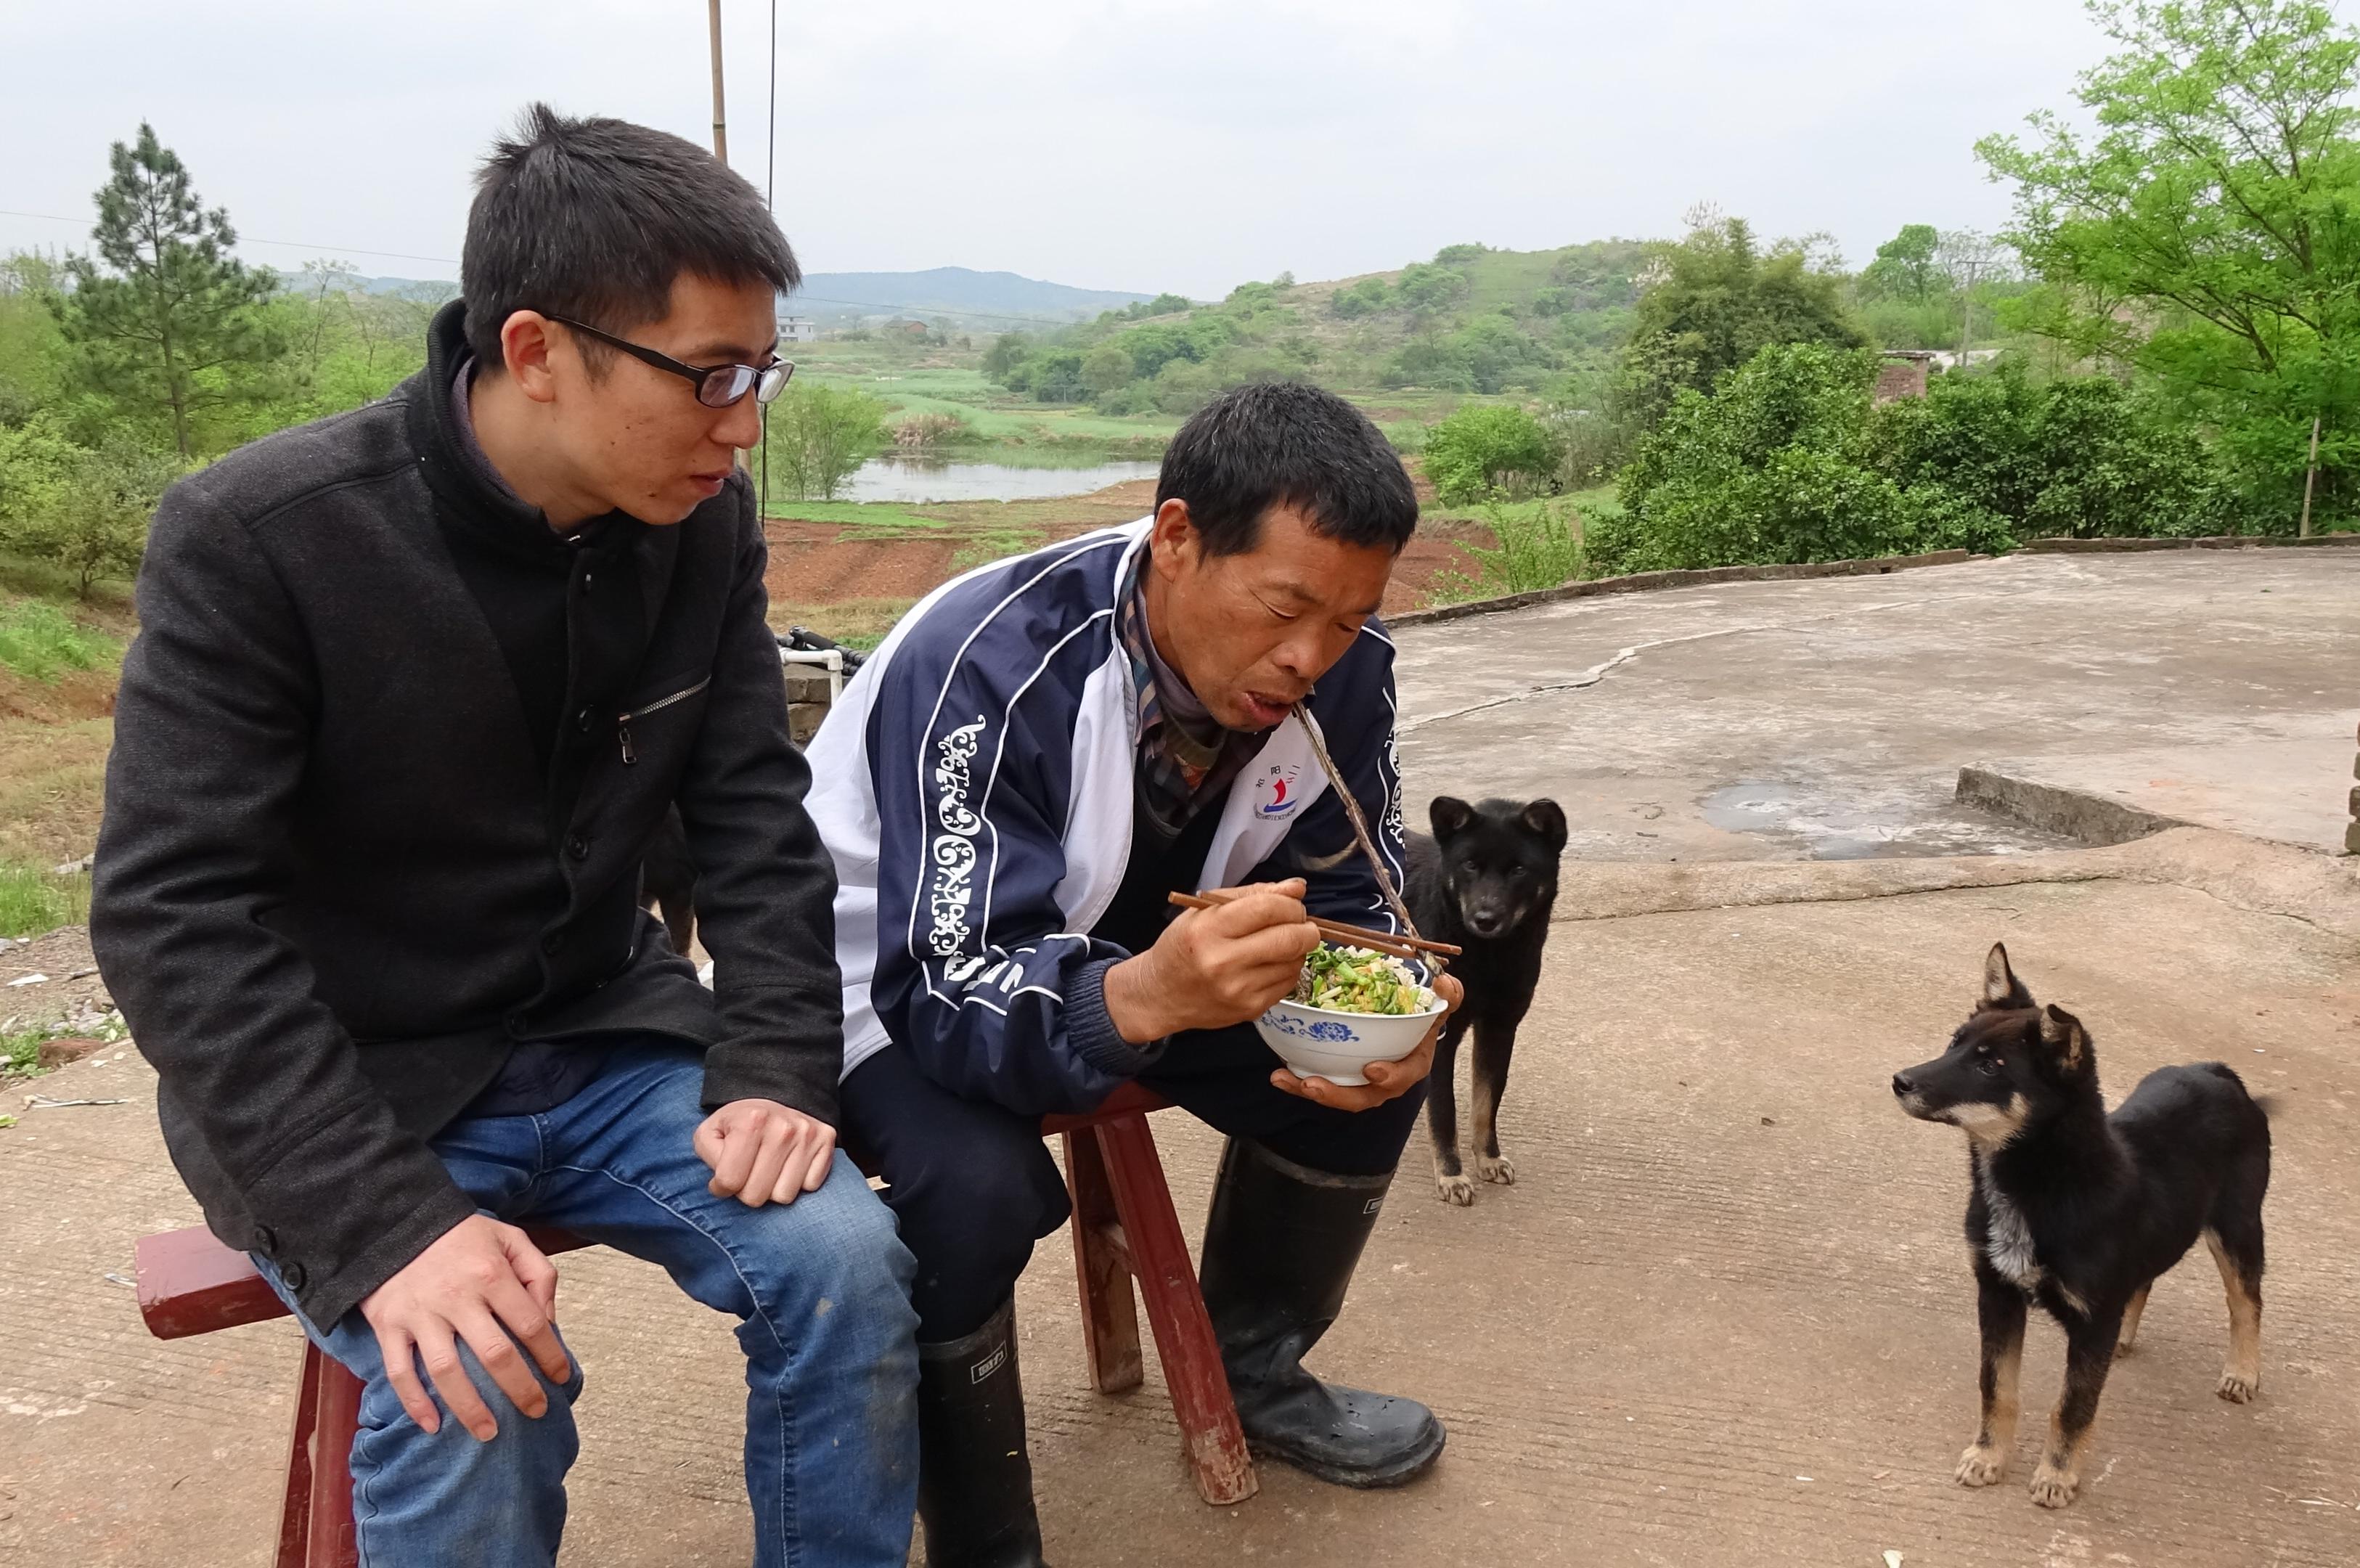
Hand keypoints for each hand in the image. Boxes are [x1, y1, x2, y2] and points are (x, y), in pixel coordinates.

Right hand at [356, 1214, 569, 1439]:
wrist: (393, 1221)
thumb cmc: (459, 1235)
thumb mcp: (508, 1237)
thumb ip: (538, 1273)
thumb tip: (549, 1321)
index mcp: (491, 1274)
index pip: (530, 1325)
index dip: (551, 1356)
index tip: (562, 1378)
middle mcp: (457, 1297)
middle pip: (494, 1355)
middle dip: (520, 1390)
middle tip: (535, 1413)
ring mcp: (421, 1314)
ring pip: (447, 1372)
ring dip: (469, 1408)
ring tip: (488, 1434)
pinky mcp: (389, 1325)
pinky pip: (400, 1372)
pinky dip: (414, 1403)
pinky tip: (432, 1426)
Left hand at [695, 1098, 836, 1207]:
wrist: (777, 1095)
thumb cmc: (740, 1121)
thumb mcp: (710, 1132)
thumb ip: (709, 1157)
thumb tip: (722, 1186)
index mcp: (750, 1122)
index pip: (730, 1182)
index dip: (722, 1186)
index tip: (726, 1175)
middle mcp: (783, 1128)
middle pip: (757, 1196)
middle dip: (748, 1190)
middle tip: (749, 1172)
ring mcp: (808, 1134)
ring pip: (785, 1196)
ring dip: (774, 1189)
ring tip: (770, 1168)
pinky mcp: (827, 1141)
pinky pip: (810, 1186)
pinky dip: (799, 1181)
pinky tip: (791, 1164)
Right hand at [1102, 878, 1321, 1042]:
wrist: (1162, 994)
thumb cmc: (1184, 945)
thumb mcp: (1205, 910)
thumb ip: (1253, 894)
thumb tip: (1297, 887)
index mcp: (1209, 930)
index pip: (1268, 908)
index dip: (1290, 903)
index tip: (1292, 904)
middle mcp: (1223, 962)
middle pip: (1290, 938)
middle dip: (1305, 927)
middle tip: (1299, 923)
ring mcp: (1239, 990)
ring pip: (1295, 962)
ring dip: (1297, 949)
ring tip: (1279, 943)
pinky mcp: (1250, 1009)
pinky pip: (1288, 983)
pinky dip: (1288, 969)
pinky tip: (1271, 963)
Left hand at [1274, 969, 1461, 1112]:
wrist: (1403, 1019)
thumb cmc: (1419, 1015)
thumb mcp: (1438, 1003)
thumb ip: (1447, 996)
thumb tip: (1443, 984)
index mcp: (1411, 1064)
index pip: (1405, 1076)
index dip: (1390, 1076)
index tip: (1371, 1069)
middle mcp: (1385, 1079)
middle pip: (1364, 1096)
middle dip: (1338, 1094)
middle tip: (1313, 1085)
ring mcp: (1359, 1081)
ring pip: (1337, 1093)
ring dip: (1310, 1090)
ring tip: (1286, 1079)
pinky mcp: (1338, 1075)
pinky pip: (1319, 1084)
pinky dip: (1297, 1082)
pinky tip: (1279, 1074)